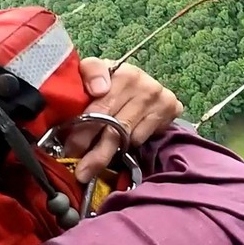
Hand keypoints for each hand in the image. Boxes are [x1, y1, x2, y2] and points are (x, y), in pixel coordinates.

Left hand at [66, 58, 183, 182]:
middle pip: (115, 129)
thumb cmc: (106, 79)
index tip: (71, 151)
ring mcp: (160, 98)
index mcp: (122, 73)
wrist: (134, 79)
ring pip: (129, 138)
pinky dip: (128, 144)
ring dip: (111, 151)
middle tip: (82, 173)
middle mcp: (145, 85)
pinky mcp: (172, 108)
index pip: (101, 110)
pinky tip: (119, 141)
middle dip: (96, 154)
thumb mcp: (91, 70)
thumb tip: (99, 89)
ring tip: (96, 158)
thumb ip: (89, 72)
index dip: (83, 132)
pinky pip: (143, 138)